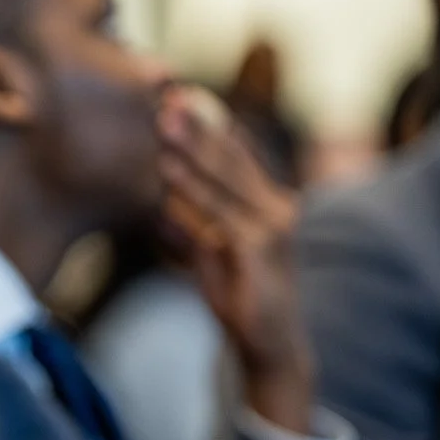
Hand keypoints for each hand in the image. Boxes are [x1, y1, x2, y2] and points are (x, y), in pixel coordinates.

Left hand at [156, 85, 314, 432]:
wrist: (268, 345)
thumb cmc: (240, 297)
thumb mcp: (211, 251)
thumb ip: (194, 223)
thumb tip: (164, 202)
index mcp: (265, 201)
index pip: (235, 153)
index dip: (206, 124)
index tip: (172, 97)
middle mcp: (275, 205)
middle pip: (233, 156)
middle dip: (199, 125)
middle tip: (165, 94)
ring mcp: (272, 226)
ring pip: (227, 179)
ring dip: (193, 149)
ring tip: (163, 122)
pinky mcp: (262, 250)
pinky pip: (220, 213)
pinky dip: (193, 191)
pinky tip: (167, 173)